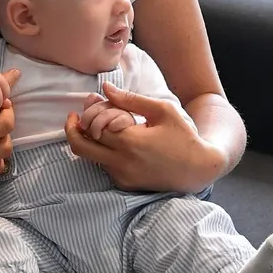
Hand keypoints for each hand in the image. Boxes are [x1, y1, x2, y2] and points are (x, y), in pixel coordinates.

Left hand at [65, 82, 224, 192]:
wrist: (199, 169)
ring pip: (90, 158)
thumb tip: (104, 88)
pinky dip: (102, 153)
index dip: (89, 112)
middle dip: (73, 130)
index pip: (93, 125)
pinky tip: (115, 141)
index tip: (91, 102)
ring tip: (101, 126)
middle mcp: (122, 163)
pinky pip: (104, 167)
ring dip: (89, 141)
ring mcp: (122, 177)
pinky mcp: (126, 185)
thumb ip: (130, 99)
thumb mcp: (162, 110)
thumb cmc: (183, 136)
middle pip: (80, 147)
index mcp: (130, 142)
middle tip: (74, 118)